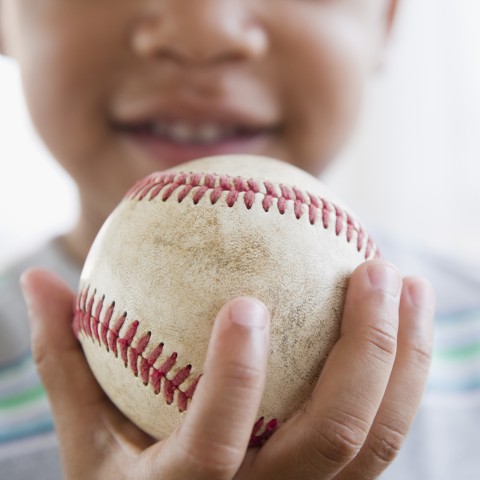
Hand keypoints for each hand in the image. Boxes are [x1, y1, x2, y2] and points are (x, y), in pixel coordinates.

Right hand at [21, 259, 433, 479]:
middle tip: (372, 266)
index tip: (246, 300)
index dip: (233, 377)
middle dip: (363, 348)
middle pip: (332, 437)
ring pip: (378, 442)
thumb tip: (39, 281)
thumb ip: (67, 361)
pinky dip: (404, 375)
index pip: (214, 446)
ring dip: (405, 357)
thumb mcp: (83, 441)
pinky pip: (384, 437)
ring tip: (408, 282)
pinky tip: (404, 319)